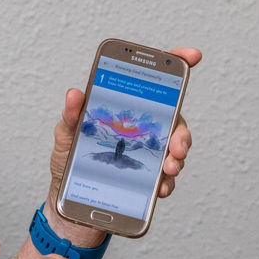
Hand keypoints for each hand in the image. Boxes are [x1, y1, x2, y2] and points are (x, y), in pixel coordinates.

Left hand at [47, 46, 201, 204]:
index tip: (191, 55)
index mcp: (128, 108)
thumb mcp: (67, 133)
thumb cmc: (70, 162)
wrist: (70, 203)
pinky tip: (160, 187)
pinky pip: (166, 180)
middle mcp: (144, 128)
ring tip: (170, 167)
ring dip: (178, 158)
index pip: (155, 82)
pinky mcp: (149, 180)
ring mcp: (149, 153)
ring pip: (176, 150)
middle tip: (177, 146)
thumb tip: (74, 94)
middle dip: (182, 133)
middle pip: (175, 120)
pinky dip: (166, 183)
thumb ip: (72, 114)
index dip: (176, 63)